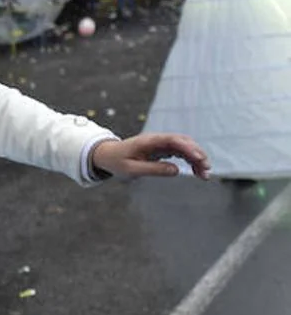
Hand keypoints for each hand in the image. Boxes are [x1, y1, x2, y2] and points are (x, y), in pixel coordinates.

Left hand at [90, 133, 209, 180]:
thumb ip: (152, 169)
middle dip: (197, 154)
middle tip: (207, 169)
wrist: (107, 155)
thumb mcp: (131, 169)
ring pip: (185, 148)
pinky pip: (181, 153)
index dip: (187, 147)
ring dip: (197, 159)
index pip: (172, 140)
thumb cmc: (117, 161)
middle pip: (183, 142)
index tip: (198, 158)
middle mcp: (157, 139)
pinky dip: (191, 161)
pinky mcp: (163, 149)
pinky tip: (198, 172)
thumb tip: (175, 170)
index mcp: (148, 141)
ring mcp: (161, 144)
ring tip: (205, 175)